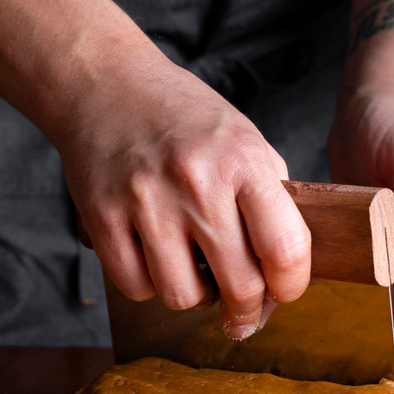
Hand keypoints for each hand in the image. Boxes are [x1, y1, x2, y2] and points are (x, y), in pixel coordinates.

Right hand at [53, 51, 311, 338]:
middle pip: (239, 286)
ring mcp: (146, 201)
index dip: (291, 285)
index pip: (285, 248)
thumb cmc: (182, 116)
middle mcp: (197, 182)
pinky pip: (135, 287)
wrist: (106, 84)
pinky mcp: (102, 217)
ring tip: (191, 268)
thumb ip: (269, 197)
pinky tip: (153, 257)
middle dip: (246, 309)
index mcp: (243, 159)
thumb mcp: (244, 138)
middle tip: (242, 307)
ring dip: (193, 295)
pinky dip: (148, 284)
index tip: (283, 291)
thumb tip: (287, 268)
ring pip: (182, 297)